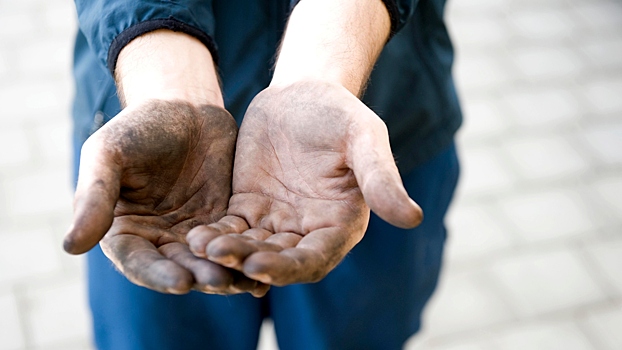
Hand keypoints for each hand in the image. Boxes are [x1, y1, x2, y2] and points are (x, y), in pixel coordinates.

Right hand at [63, 100, 268, 295]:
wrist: (183, 106)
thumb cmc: (137, 127)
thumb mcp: (108, 155)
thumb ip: (93, 198)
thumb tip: (70, 247)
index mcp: (125, 231)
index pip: (138, 262)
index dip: (158, 275)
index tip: (181, 283)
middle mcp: (158, 240)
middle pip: (178, 268)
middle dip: (200, 276)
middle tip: (221, 282)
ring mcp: (192, 233)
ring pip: (210, 261)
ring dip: (228, 271)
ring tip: (248, 280)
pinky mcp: (224, 222)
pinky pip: (236, 242)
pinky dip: (248, 254)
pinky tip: (267, 262)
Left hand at [187, 81, 422, 285]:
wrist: (303, 93)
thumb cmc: (340, 113)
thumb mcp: (364, 138)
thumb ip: (381, 178)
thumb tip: (413, 218)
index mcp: (340, 224)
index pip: (315, 258)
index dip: (288, 267)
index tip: (260, 266)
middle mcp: (308, 231)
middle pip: (278, 260)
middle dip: (249, 262)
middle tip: (220, 255)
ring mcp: (277, 222)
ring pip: (250, 248)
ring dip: (227, 253)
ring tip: (201, 246)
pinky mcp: (248, 208)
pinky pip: (230, 228)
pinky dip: (215, 235)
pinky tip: (195, 235)